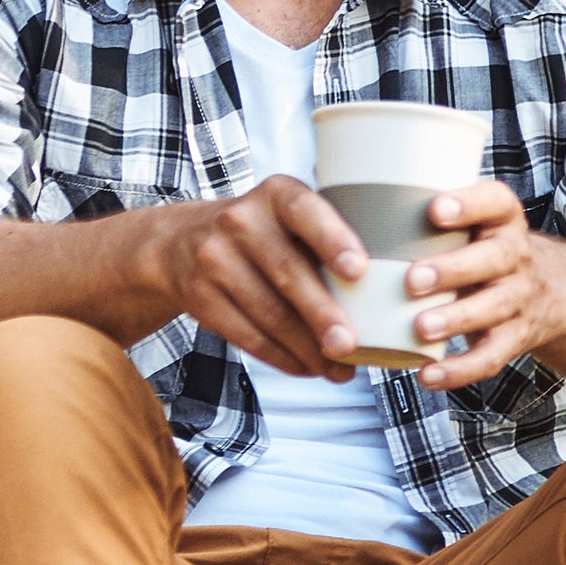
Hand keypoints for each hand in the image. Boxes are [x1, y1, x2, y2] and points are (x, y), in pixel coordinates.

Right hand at [152, 177, 365, 379]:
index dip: (332, 239)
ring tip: (339, 369)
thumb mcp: (287, 216)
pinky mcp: (200, 297)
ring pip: (269, 314)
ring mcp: (214, 259)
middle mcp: (240, 221)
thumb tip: (385, 292)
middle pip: (287, 273)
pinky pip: (248, 336)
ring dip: (308, 349)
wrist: (180, 242)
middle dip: (322, 314)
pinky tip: (307, 367)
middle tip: (350, 345)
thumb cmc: (262, 234)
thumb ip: (327, 238)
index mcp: (274, 195)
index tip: (358, 270)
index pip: (304, 210)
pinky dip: (282, 358)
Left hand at [407, 179, 565, 391]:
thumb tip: (350, 211)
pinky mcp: (515, 338)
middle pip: (494, 259)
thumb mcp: (475, 223)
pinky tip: (428, 376)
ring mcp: (519, 298)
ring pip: (493, 308)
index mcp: (502, 219)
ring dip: (456, 319)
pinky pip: (491, 357)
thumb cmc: (483, 249)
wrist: (551, 291)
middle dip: (453, 270)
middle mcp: (516, 256)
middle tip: (412, 280)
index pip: (496, 201)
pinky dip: (460, 371)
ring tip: (420, 328)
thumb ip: (431, 216)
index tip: (434, 211)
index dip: (468, 204)